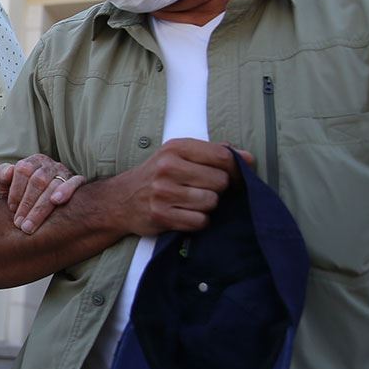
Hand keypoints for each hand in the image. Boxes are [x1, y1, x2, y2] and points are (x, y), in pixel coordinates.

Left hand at [0, 155, 84, 234]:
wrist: (38, 197)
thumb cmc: (21, 192)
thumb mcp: (7, 184)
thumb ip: (2, 175)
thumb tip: (9, 171)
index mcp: (32, 161)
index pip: (23, 170)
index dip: (16, 190)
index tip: (11, 208)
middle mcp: (48, 164)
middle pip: (38, 181)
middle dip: (27, 204)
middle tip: (20, 224)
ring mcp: (63, 172)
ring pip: (54, 186)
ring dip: (41, 207)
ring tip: (30, 226)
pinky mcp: (76, 180)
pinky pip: (75, 182)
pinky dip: (66, 190)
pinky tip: (56, 201)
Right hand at [106, 139, 252, 236]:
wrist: (120, 200)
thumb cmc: (156, 176)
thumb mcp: (178, 155)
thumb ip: (212, 153)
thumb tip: (248, 158)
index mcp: (176, 148)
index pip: (222, 156)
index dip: (237, 169)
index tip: (237, 176)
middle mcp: (167, 167)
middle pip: (220, 181)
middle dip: (218, 189)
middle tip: (203, 189)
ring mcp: (163, 192)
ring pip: (211, 202)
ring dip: (207, 206)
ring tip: (192, 202)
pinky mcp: (161, 215)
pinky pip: (200, 221)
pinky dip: (198, 221)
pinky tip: (185, 214)